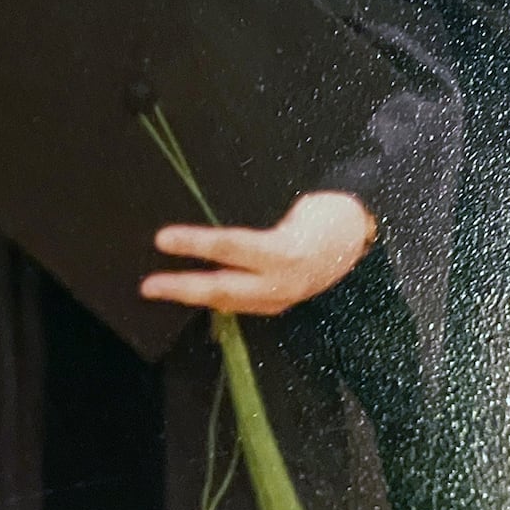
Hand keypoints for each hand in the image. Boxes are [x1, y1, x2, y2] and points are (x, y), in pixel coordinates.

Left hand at [139, 191, 375, 315]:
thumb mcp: (297, 205)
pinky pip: (241, 303)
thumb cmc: (327, 212)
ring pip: (229, 302)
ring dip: (192, 297)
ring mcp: (281, 296)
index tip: (161, 239)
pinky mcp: (280, 302)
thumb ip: (256, 216)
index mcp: (284, 251)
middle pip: (224, 288)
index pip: (230, 246)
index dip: (195, 243)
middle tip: (147, 287)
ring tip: (159, 290)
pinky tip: (191, 295)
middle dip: (183, 289)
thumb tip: (213, 215)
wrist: (362, 239)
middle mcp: (280, 281)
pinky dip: (214, 300)